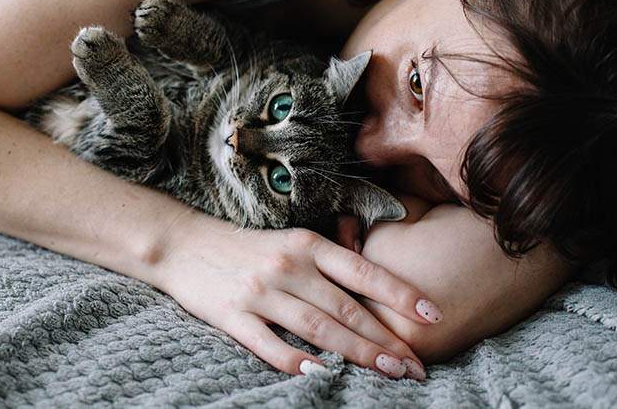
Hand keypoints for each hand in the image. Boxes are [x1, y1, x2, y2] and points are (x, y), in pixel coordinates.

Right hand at [151, 211, 441, 379]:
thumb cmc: (248, 246)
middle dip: (385, 338)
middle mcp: (287, 264)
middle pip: (345, 307)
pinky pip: (268, 343)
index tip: (432, 315)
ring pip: (316, 327)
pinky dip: (295, 361)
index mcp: (306, 244)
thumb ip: (328, 263)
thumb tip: (376, 295)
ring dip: (356, 353)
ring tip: (389, 371)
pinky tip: (320, 376)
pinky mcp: (231, 314)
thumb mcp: (291, 241)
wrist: (184, 243)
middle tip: (416, 364)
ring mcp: (259, 290)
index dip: (400, 293)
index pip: (362, 271)